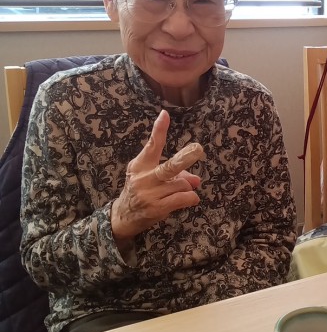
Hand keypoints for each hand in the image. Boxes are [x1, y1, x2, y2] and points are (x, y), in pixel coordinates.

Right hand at [111, 110, 205, 244]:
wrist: (123, 216)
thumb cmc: (141, 191)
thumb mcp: (151, 179)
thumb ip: (175, 176)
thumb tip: (196, 180)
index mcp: (140, 165)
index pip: (152, 145)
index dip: (159, 130)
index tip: (165, 114)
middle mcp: (144, 178)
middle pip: (170, 166)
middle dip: (185, 158)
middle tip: (198, 148)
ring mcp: (150, 194)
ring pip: (182, 184)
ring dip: (186, 187)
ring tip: (179, 192)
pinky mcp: (157, 208)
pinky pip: (183, 198)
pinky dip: (191, 198)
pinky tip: (191, 199)